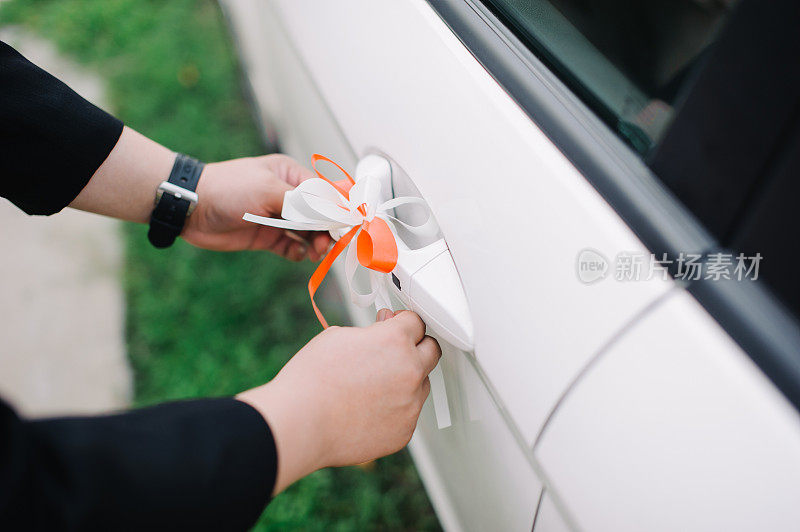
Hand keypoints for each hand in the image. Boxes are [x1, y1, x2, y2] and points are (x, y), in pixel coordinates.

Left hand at [183, 154, 330, 259]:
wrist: (190, 208)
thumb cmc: (229, 189)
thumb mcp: (268, 190)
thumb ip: (303, 203)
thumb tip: (334, 212)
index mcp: (290, 176)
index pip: (324, 193)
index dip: (337, 210)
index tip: (346, 227)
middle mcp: (287, 196)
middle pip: (319, 216)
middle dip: (327, 231)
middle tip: (327, 245)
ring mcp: (277, 217)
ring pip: (308, 233)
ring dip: (315, 244)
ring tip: (316, 253)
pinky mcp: (267, 236)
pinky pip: (291, 246)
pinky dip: (298, 252)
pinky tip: (298, 254)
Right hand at [237, 310, 440, 494]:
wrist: (301, 422)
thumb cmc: (311, 379)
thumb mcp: (337, 336)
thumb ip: (370, 332)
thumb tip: (383, 330)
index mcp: (395, 340)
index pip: (416, 322)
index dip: (402, 322)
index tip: (394, 326)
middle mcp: (410, 370)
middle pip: (432, 351)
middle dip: (416, 347)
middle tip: (394, 351)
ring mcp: (410, 403)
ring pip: (421, 385)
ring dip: (406, 381)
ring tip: (372, 386)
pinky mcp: (404, 431)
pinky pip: (408, 414)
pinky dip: (394, 410)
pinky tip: (368, 410)